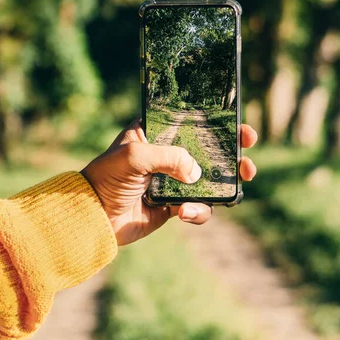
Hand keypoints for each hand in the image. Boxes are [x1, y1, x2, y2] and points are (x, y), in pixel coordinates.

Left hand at [81, 120, 256, 245]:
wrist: (92, 216)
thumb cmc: (107, 176)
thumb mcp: (135, 156)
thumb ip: (169, 157)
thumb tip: (197, 174)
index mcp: (157, 133)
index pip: (194, 122)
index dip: (219, 123)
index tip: (240, 127)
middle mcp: (168, 155)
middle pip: (210, 152)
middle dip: (233, 156)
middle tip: (247, 161)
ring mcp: (173, 181)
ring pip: (210, 181)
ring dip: (226, 185)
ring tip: (237, 186)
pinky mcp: (173, 206)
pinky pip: (198, 207)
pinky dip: (198, 211)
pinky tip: (184, 213)